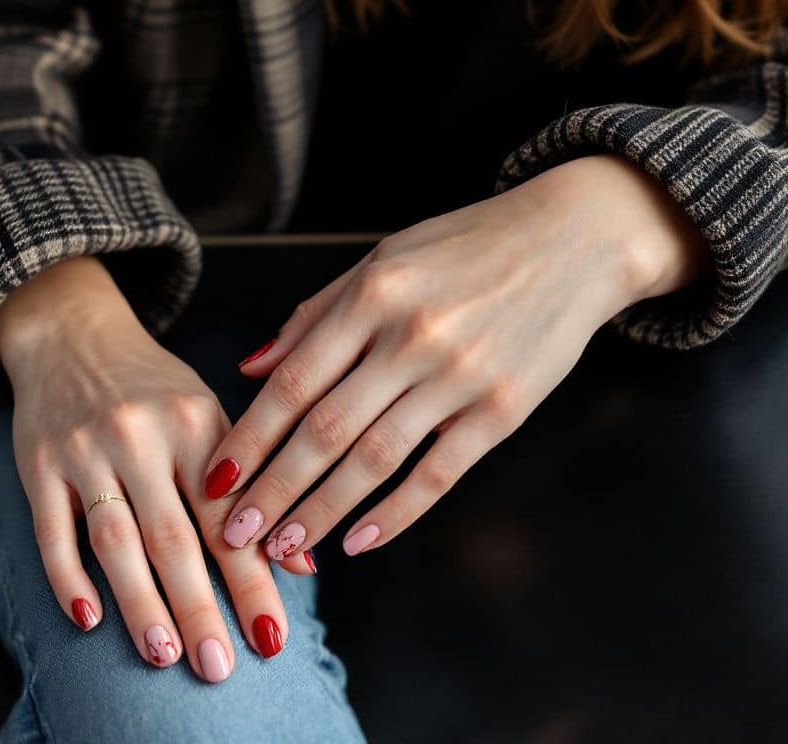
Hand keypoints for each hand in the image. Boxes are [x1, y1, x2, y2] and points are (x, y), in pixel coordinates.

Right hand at [0, 256, 312, 682]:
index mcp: (196, 424)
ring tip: (163, 655)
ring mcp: (86, 451)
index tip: (272, 638)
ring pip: (115, 540)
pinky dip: (67, 578)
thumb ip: (255, 485)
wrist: (73, 334)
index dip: (253, 581)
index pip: (230, 517)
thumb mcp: (212, 418)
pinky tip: (88, 621)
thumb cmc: (157, 390)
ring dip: (140, 603)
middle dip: (200, 607)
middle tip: (219, 666)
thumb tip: (304, 564)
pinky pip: (52, 531)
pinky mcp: (38, 464)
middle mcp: (142, 436)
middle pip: (174, 537)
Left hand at [203, 154, 707, 558]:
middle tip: (235, 534)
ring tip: (287, 547)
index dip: (250, 437)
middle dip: (273, 489)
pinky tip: (361, 541)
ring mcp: (460, 376)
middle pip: (325, 430)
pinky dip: (396, 514)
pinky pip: (439, 475)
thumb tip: (251, 368)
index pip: (293, 381)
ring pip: (374, 460)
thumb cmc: (469, 247)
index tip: (215, 480)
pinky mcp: (503, 410)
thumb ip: (318, 313)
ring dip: (323, 511)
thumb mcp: (386, 258)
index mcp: (374, 293)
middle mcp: (413, 337)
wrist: (573, 240)